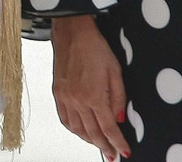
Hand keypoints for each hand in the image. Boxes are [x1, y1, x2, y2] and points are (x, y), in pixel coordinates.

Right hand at [51, 15, 129, 159]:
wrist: (72, 32)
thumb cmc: (94, 47)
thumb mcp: (115, 70)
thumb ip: (119, 97)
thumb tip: (119, 118)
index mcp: (94, 95)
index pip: (109, 128)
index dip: (118, 143)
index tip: (124, 151)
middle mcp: (77, 100)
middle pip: (93, 133)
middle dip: (104, 147)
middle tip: (112, 155)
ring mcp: (65, 98)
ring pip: (77, 130)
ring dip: (89, 141)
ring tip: (99, 145)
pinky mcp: (58, 93)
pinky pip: (64, 119)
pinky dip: (74, 130)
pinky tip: (80, 132)